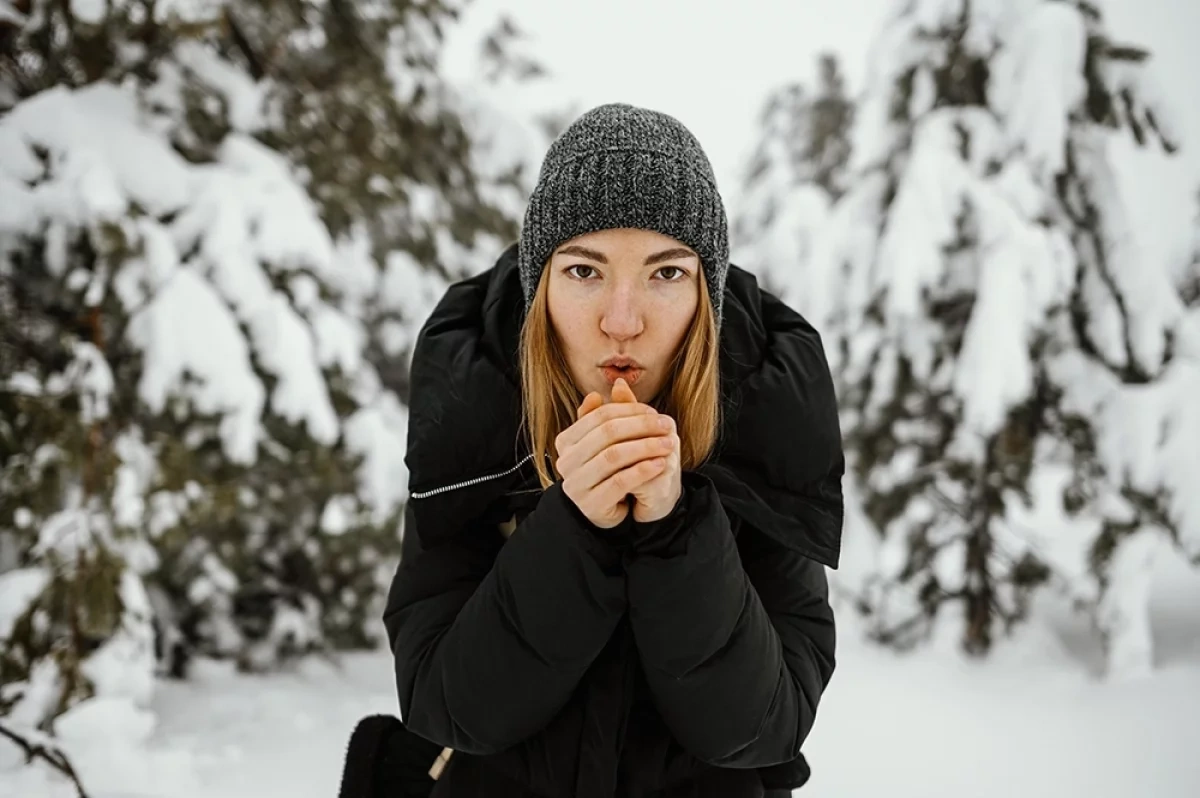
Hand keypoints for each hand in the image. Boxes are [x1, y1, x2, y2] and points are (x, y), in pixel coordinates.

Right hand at [555, 382, 673, 528]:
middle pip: (607, 434)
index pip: (600, 416)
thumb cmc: (608, 471)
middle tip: (667, 425)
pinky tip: (660, 463)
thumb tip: (619, 384)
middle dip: (641, 427)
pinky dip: (642, 470)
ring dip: (645, 447)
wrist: (606, 511)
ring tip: (668, 443)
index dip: (630, 411)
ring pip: (613, 457)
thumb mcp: (609, 441)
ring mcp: (576, 485)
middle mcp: (565, 462)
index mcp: (566, 441)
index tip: (655, 412)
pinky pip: (619, 482)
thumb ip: (612, 414)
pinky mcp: (591, 504)